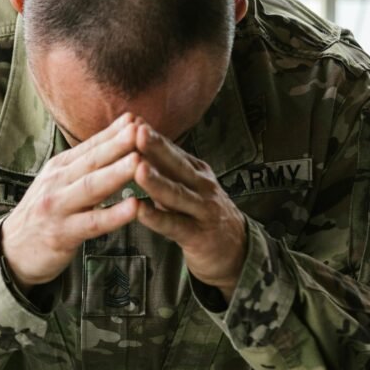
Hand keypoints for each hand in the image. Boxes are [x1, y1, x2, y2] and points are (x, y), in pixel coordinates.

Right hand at [0, 113, 140, 290]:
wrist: (11, 250)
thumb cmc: (44, 214)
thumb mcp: (59, 183)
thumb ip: (86, 166)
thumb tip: (115, 142)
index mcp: (60, 167)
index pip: (90, 146)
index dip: (113, 132)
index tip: (137, 118)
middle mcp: (57, 182)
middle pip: (92, 161)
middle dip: (118, 144)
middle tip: (141, 130)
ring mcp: (58, 207)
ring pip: (91, 187)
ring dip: (116, 173)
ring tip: (139, 161)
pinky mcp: (62, 234)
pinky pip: (92, 223)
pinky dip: (114, 214)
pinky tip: (134, 207)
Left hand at [133, 121, 246, 300]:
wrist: (237, 251)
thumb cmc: (202, 215)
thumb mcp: (187, 187)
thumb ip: (165, 170)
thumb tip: (136, 144)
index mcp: (196, 171)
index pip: (171, 150)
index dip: (152, 135)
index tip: (131, 119)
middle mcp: (202, 186)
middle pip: (176, 165)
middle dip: (156, 148)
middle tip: (136, 130)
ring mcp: (203, 210)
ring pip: (177, 194)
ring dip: (156, 181)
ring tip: (137, 168)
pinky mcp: (199, 236)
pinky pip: (175, 225)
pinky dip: (157, 218)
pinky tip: (140, 210)